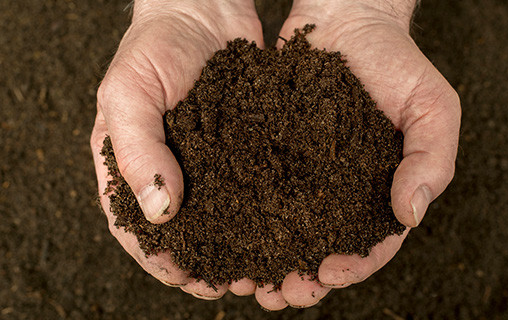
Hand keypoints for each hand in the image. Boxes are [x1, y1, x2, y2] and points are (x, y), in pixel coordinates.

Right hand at [90, 0, 263, 299]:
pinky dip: (262, 214)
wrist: (202, 9)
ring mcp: (207, 163)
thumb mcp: (129, 93)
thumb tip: (161, 213)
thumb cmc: (154, 46)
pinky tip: (282, 231)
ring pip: (220, 219)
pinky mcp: (241, 149)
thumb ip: (137, 152)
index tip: (187, 280)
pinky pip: (250, 188)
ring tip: (260, 272)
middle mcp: (170, 171)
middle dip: (204, 265)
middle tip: (231, 287)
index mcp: (131, 165)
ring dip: (237, 249)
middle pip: (183, 233)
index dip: (159, 260)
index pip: (136, 227)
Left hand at [253, 0, 460, 309]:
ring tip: (248, 281)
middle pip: (323, 248)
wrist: (347, 20)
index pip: (372, 244)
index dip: (352, 266)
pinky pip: (258, 192)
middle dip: (302, 278)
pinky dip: (245, 219)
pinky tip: (228, 235)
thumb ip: (431, 161)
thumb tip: (410, 214)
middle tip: (278, 294)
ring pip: (286, 231)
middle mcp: (341, 191)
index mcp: (381, 191)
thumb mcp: (433, 107)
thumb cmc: (397, 62)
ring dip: (268, 261)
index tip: (327, 273)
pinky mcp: (273, 154)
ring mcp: (305, 175)